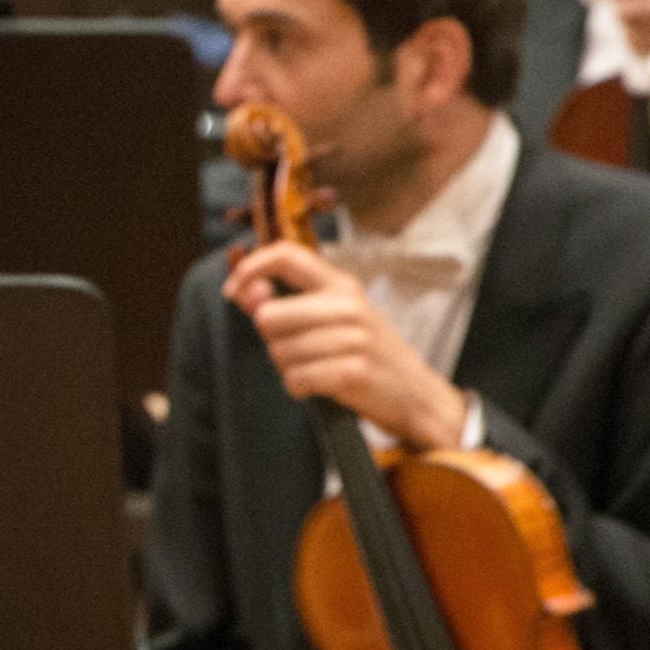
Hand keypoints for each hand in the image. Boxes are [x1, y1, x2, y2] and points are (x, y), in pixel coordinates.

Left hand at [229, 240, 471, 449]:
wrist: (415, 394)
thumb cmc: (366, 353)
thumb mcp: (334, 318)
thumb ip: (287, 304)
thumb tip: (243, 292)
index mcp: (341, 285)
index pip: (286, 255)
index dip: (250, 268)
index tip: (233, 291)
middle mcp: (348, 305)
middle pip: (269, 316)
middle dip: (272, 339)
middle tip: (300, 350)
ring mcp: (353, 339)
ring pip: (279, 352)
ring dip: (288, 368)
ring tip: (316, 368)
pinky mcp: (352, 372)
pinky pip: (295, 379)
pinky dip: (299, 388)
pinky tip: (318, 386)